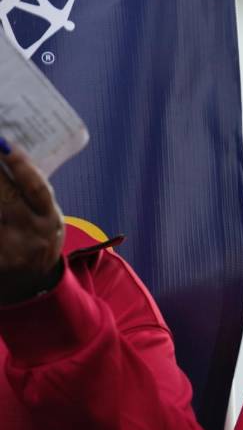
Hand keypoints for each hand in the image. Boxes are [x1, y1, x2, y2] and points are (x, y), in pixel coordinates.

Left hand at [0, 144, 64, 303]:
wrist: (31, 287)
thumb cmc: (35, 240)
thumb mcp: (45, 218)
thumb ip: (29, 196)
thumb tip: (5, 152)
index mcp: (49, 218)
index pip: (36, 187)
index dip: (21, 164)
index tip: (4, 142)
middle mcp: (33, 234)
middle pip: (5, 198)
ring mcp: (11, 251)